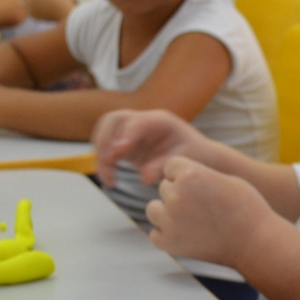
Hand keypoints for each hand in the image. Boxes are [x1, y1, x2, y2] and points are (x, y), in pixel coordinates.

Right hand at [91, 109, 214, 187]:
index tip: (118, 152)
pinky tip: (110, 180)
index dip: (126, 135)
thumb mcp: (184, 161)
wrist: (198, 156)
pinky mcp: (126, 145)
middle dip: (105, 139)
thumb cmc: (195, 155)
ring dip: (101, 153)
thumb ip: (164, 166)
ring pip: (105, 132)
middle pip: (113, 119)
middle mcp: (143, 121)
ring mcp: (132, 132)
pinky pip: (108, 148)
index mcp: (160, 120)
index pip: (137, 122)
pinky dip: (104, 162)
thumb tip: (144, 177)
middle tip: (107, 161)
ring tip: (109, 178)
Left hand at [147, 156, 281, 266]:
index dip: (184, 175)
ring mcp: (170, 220)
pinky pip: (155, 233)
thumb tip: (178, 178)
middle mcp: (176, 194)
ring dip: (166, 213)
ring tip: (191, 220)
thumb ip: (197, 175)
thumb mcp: (223, 178)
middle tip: (201, 207)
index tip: (200, 187)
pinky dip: (166, 235)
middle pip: (164, 188)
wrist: (255, 241)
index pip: (170, 166)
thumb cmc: (245, 208)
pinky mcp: (168, 242)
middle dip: (178, 194)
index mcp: (190, 174)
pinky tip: (186, 234)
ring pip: (153, 209)